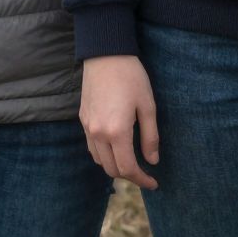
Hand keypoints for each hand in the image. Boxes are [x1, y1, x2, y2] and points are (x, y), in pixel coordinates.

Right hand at [80, 56, 159, 186]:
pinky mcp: (82, 119)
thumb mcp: (148, 105)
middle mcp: (98, 134)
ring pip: (100, 161)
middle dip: (130, 175)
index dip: (142, 180)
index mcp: (117, 132)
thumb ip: (150, 136)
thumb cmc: (131, 76)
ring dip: (115, 166)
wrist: (105, 53)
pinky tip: (116, 146)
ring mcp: (88, 127)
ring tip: (131, 160)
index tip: (154, 183)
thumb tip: (153, 161)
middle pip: (112, 169)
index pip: (128, 168)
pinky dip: (104, 154)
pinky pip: (92, 147)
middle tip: (145, 172)